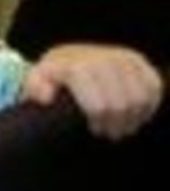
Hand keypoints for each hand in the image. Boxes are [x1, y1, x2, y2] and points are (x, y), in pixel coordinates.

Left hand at [22, 43, 162, 139]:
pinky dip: (148, 104)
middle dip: (116, 125)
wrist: (69, 57)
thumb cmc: (54, 76)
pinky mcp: (139, 61)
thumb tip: (46, 97)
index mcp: (79, 66)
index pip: (100, 106)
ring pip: (141, 99)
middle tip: (109, 132)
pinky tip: (135, 114)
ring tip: (122, 126)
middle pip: (122, 105)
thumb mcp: (37, 81)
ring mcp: (124, 58)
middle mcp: (103, 59)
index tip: (94, 130)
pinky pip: (154, 88)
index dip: (99, 123)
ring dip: (133, 118)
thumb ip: (36, 88)